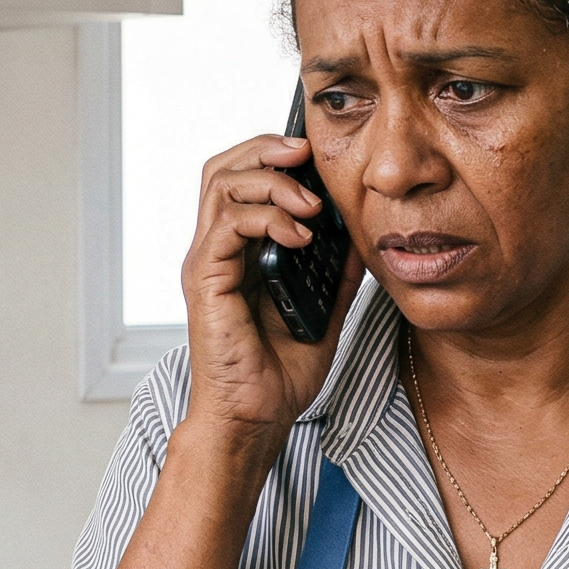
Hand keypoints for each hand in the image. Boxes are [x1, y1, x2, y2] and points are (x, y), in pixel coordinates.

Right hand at [180, 132, 363, 444]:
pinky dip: (266, 218)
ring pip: (221, 185)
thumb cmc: (279, 375)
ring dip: (272, 181)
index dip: (275, 156)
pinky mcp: (206, 280)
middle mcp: (218, 250)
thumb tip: (362, 236)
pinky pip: (227, 225)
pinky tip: (300, 236)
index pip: (244, 180)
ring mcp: (208, 262)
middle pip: (224, 168)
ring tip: (311, 203)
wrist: (256, 419)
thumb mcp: (325, 311)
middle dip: (267, 149)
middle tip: (306, 153)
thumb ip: (337, 273)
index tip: (316, 156)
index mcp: (241, 252)